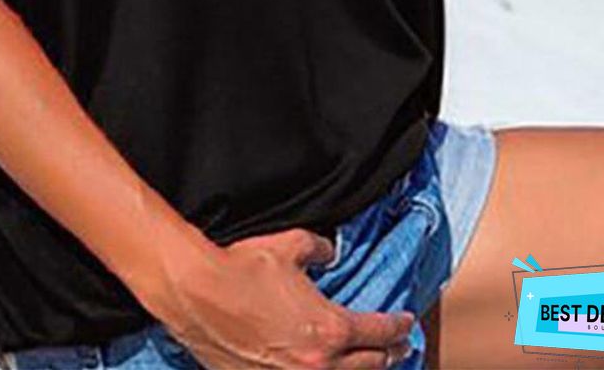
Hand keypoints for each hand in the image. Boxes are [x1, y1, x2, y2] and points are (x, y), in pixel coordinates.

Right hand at [150, 227, 413, 368]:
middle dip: (389, 354)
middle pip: (369, 365)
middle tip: (399, 347)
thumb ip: (319, 248)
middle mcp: (319, 363)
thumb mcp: (290, 245)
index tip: (406, 322)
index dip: (397, 326)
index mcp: (330, 328)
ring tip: (371, 364)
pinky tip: (325, 368)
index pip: (378, 331)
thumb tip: (330, 252)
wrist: (198, 294)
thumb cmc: (243, 268)